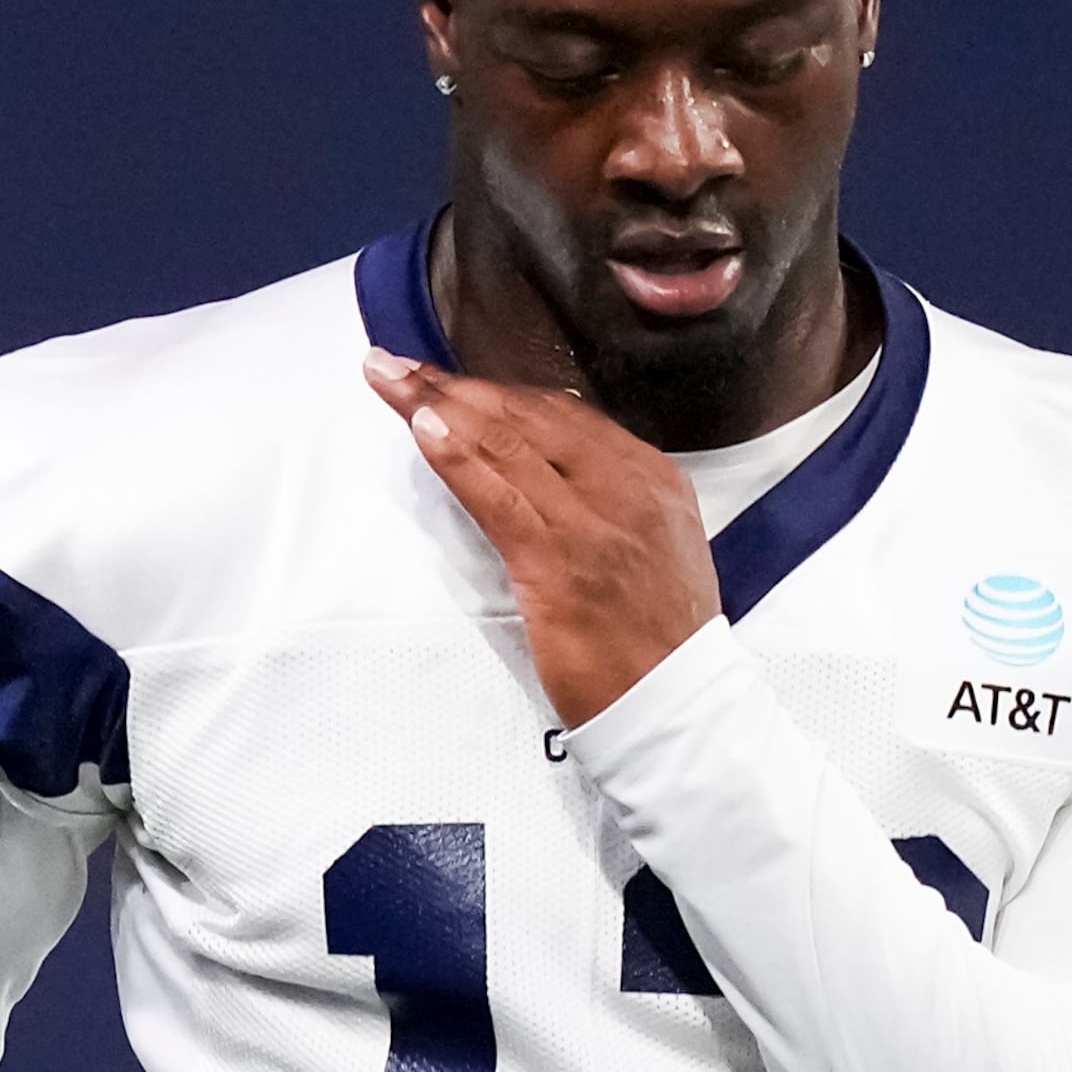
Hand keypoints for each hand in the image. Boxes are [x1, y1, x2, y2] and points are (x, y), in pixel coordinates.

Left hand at [364, 348, 720, 725]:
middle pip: (528, 417)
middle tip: (402, 366)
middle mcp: (625, 488)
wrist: (679, 706)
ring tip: (392, 380)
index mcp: (651, 479)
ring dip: (437, 406)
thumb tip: (548, 467)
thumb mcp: (656, 547)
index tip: (452, 380)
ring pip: (506, 445)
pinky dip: (455, 456)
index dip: (500, 392)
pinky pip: (496, 495)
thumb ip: (610, 501)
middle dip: (458, 386)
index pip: (565, 414)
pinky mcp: (557, 563)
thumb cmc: (658, 639)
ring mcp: (591, 523)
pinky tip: (421, 428)